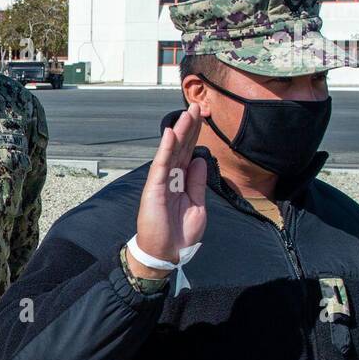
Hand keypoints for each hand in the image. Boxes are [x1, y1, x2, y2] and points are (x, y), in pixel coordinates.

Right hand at [129, 104, 206, 278]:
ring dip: (180, 131)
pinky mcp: (154, 188)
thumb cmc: (179, 234)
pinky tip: (171, 133)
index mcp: (182, 181)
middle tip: (197, 106)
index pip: (189, 153)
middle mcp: (171, 178)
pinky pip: (161, 164)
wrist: (166, 253)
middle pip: (181, 147)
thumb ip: (198, 183)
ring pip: (172, 151)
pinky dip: (166, 148)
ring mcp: (161, 181)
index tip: (203, 117)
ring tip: (187, 113)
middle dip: (189, 127)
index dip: (196, 135)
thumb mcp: (198, 206)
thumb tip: (200, 160)